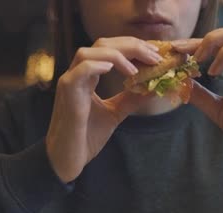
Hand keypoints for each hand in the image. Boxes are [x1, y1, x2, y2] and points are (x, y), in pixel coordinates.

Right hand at [46, 37, 160, 182]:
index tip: (155, 54)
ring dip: (116, 54)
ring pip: (88, 52)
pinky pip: (79, 71)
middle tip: (153, 56)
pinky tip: (112, 68)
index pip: (110, 49)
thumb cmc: (86, 137)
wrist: (69, 159)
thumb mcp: (115, 113)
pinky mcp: (66, 94)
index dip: (133, 47)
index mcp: (88, 77)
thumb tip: (153, 88)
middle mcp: (77, 75)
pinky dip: (96, 65)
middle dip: (130, 45)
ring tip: (136, 68)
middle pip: (101, 44)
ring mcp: (70, 82)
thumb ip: (130, 98)